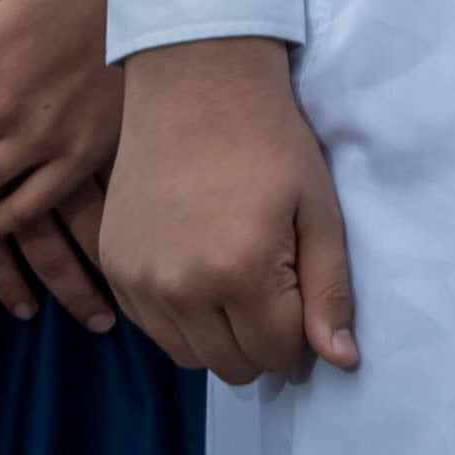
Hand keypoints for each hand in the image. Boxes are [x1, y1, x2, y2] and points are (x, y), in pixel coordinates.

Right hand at [101, 39, 358, 385]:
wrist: (197, 89)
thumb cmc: (272, 144)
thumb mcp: (319, 210)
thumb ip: (330, 290)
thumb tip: (341, 361)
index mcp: (239, 274)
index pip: (275, 355)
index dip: (298, 333)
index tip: (302, 291)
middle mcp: (180, 289)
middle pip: (231, 366)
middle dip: (261, 340)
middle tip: (274, 284)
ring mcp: (138, 282)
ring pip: (188, 357)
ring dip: (219, 335)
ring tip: (237, 276)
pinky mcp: (114, 268)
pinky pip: (151, 328)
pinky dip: (180, 317)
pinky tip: (199, 269)